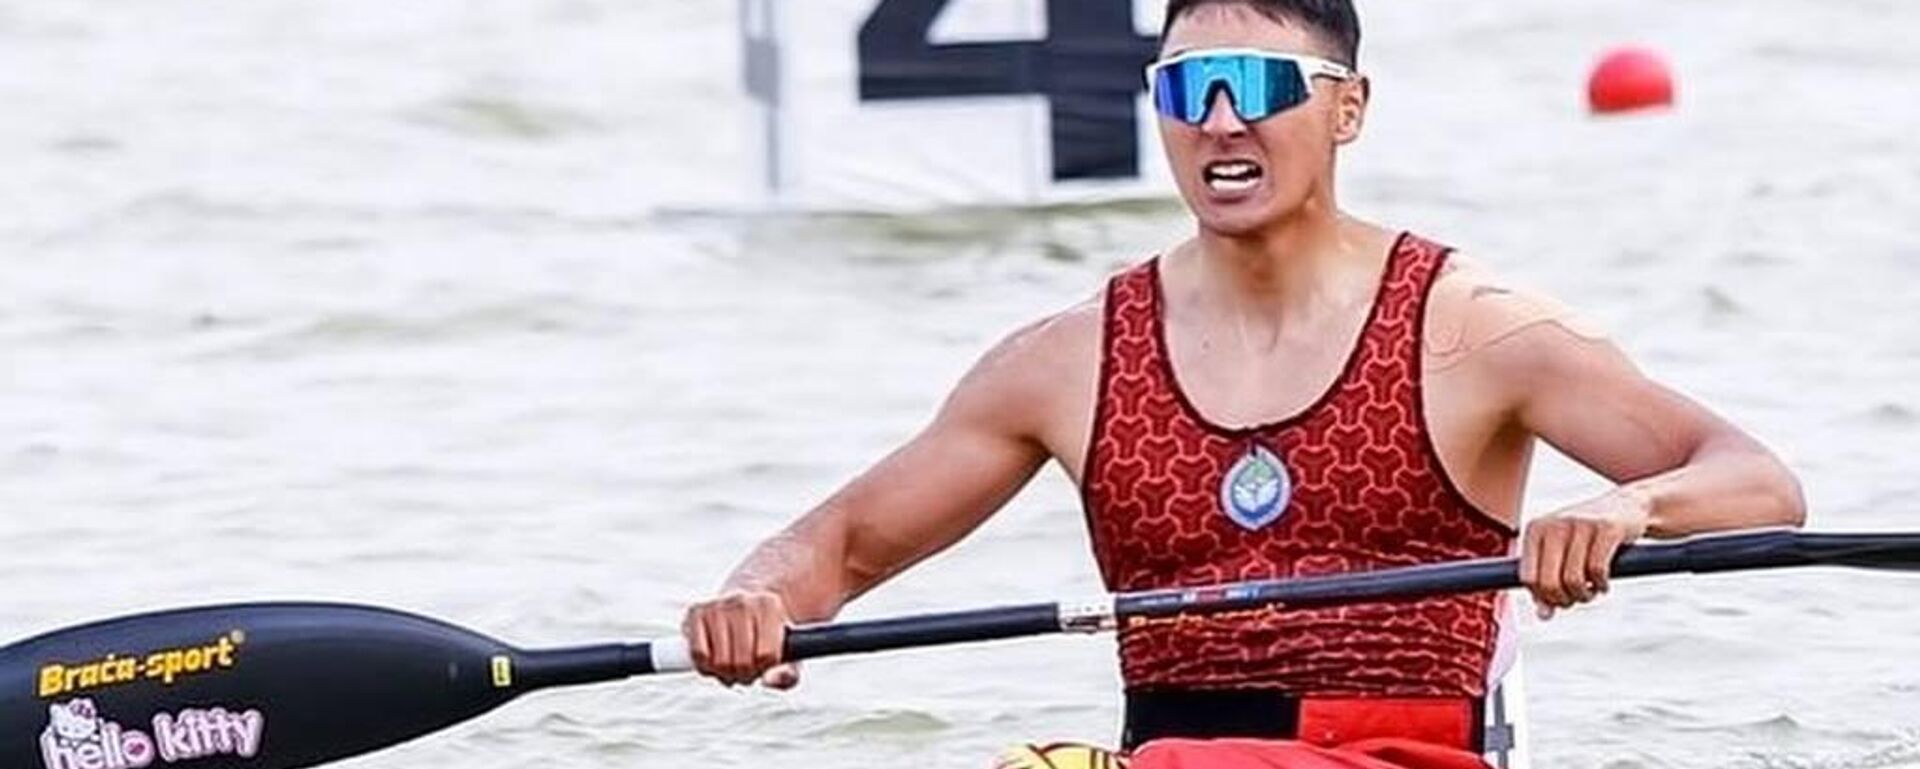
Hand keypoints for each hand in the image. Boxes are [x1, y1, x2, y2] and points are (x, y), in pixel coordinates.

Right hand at [682, 590, 800, 687]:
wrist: (746, 604)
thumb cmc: (769, 635)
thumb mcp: (788, 654)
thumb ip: (788, 674)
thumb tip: (769, 680)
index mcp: (770, 605)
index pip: (766, 656)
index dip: (764, 668)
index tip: (764, 662)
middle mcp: (742, 601)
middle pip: (742, 662)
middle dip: (744, 674)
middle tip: (746, 669)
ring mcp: (717, 605)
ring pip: (719, 662)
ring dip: (724, 673)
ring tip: (732, 664)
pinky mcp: (695, 612)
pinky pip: (699, 655)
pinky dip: (705, 666)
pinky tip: (714, 660)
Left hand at [1519, 490, 1650, 618]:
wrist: (1626, 507)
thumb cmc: (1586, 536)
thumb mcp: (1561, 555)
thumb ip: (1547, 583)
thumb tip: (1543, 615)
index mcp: (1535, 530)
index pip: (1528, 578)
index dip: (1543, 597)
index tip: (1559, 599)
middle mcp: (1553, 524)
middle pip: (1548, 583)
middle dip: (1563, 600)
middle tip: (1577, 599)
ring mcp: (1580, 524)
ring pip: (1573, 580)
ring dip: (1584, 596)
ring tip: (1591, 592)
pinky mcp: (1606, 528)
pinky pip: (1597, 571)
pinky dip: (1601, 586)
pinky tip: (1603, 584)